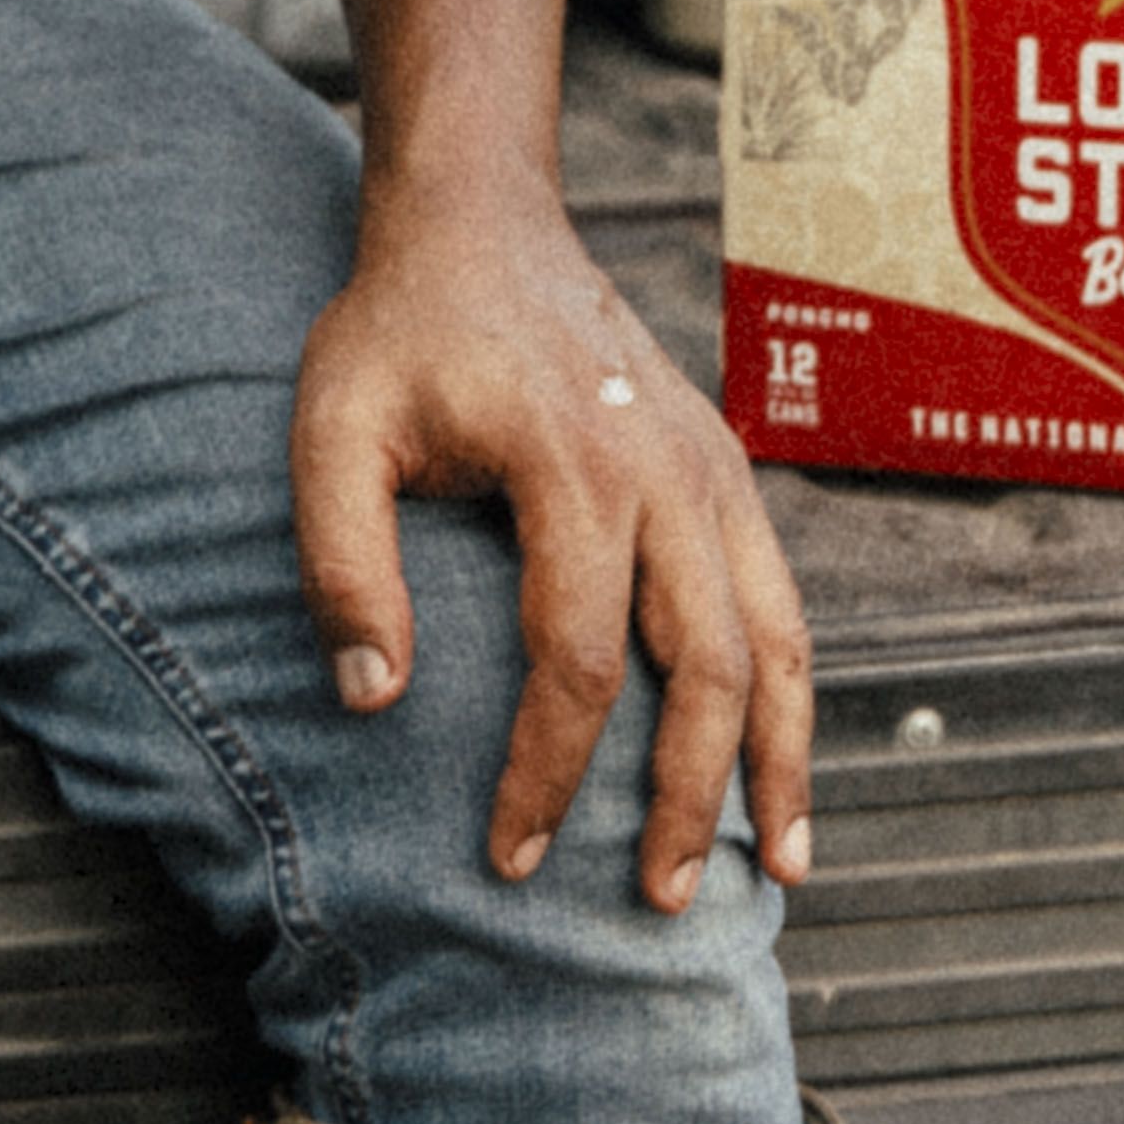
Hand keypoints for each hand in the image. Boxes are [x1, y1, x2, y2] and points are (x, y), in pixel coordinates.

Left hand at [286, 179, 817, 908]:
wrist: (483, 221)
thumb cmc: (401, 331)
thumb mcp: (333, 428)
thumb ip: (345, 562)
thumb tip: (376, 698)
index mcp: (575, 464)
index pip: (578, 658)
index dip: (547, 772)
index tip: (508, 856)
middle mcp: (667, 470)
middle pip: (704, 665)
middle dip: (686, 797)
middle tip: (655, 903)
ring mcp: (713, 470)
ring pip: (775, 638)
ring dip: (777, 760)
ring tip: (778, 868)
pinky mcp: (727, 473)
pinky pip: (779, 601)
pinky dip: (790, 694)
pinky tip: (778, 769)